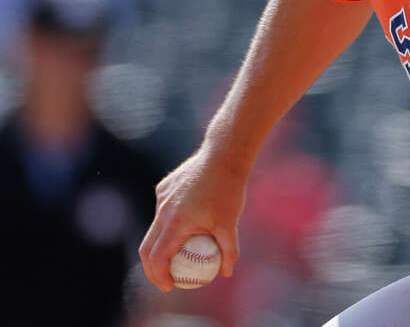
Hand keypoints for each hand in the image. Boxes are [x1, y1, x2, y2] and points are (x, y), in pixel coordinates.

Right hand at [138, 147, 247, 291]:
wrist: (223, 155)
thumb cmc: (228, 189)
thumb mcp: (230, 222)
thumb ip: (229, 249)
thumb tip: (227, 272)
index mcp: (175, 222)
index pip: (157, 257)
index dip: (159, 276)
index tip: (170, 286)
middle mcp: (163, 210)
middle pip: (148, 246)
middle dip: (153, 267)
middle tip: (167, 278)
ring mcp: (162, 197)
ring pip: (155, 227)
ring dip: (161, 243)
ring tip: (177, 254)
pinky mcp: (164, 187)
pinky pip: (163, 210)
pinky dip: (170, 222)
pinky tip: (188, 222)